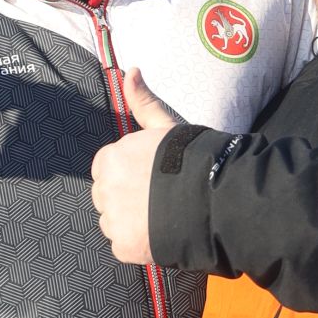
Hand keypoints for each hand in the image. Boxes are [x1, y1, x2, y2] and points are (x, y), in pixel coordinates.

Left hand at [90, 67, 178, 264]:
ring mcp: (113, 220)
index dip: (130, 174)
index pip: (107, 168)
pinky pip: (124, 247)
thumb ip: (144, 102)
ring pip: (114, 223)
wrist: (212, 198)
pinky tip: (161, 234)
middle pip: (107, 197)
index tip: (151, 178)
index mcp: (111, 158)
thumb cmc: (193, 159)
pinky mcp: (123, 246)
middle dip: (128, 199)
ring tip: (162, 218)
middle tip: (159, 199)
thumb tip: (130, 70)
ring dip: (132, 223)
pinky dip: (140, 244)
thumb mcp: (167, 126)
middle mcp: (105, 189)